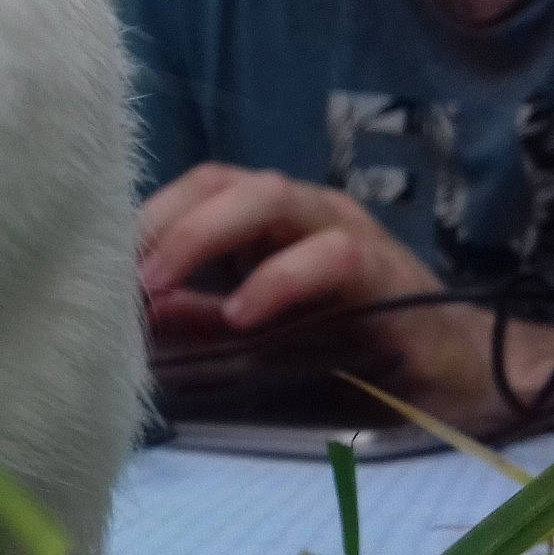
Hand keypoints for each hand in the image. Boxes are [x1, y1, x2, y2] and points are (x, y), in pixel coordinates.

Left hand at [139, 164, 545, 431]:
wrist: (453, 373)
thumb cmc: (351, 347)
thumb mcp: (255, 334)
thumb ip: (197, 319)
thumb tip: (130, 315)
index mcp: (269, 222)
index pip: (198, 188)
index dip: (147, 215)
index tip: (101, 259)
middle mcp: (303, 211)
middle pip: (223, 181)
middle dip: (164, 220)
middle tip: (122, 273)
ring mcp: (343, 230)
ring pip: (268, 197)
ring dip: (202, 236)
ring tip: (159, 286)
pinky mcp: (380, 267)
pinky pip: (327, 255)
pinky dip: (276, 280)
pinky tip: (239, 314)